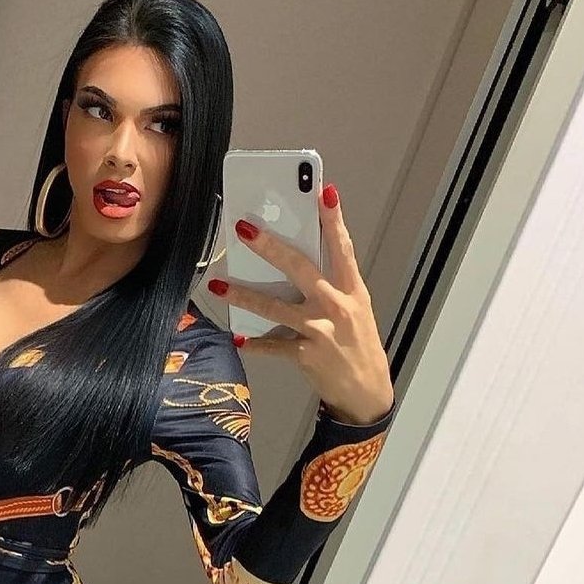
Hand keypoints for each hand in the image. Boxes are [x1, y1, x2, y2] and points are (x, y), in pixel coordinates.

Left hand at [207, 183, 394, 425]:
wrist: (366, 391)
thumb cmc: (357, 345)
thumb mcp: (354, 309)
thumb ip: (330, 286)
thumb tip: (294, 264)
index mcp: (351, 289)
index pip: (342, 248)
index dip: (333, 220)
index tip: (324, 192)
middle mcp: (337, 306)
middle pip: (300, 269)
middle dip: (270, 247)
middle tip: (245, 229)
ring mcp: (321, 330)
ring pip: (275, 308)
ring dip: (243, 296)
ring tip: (218, 284)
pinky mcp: (306, 355)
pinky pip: (273, 346)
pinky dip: (254, 343)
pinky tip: (237, 338)